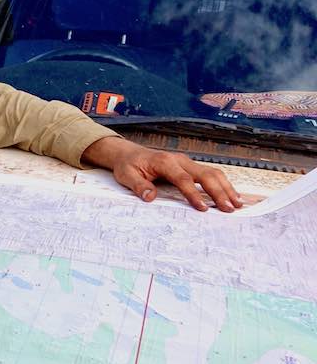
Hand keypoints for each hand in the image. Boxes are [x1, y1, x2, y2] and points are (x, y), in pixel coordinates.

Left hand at [85, 137, 242, 211]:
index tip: (203, 209)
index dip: (194, 194)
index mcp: (164, 162)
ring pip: (212, 173)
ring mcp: (187, 162)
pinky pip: (211, 173)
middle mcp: (180, 160)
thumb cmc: (128, 165)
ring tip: (238, 205)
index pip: (183, 179)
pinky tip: (232, 196)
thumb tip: (150, 197)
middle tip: (229, 209)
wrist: (129, 153)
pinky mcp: (190, 166)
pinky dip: (223, 184)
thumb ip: (138, 185)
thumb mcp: (126, 175)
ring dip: (226, 188)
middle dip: (219, 192)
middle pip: (205, 174)